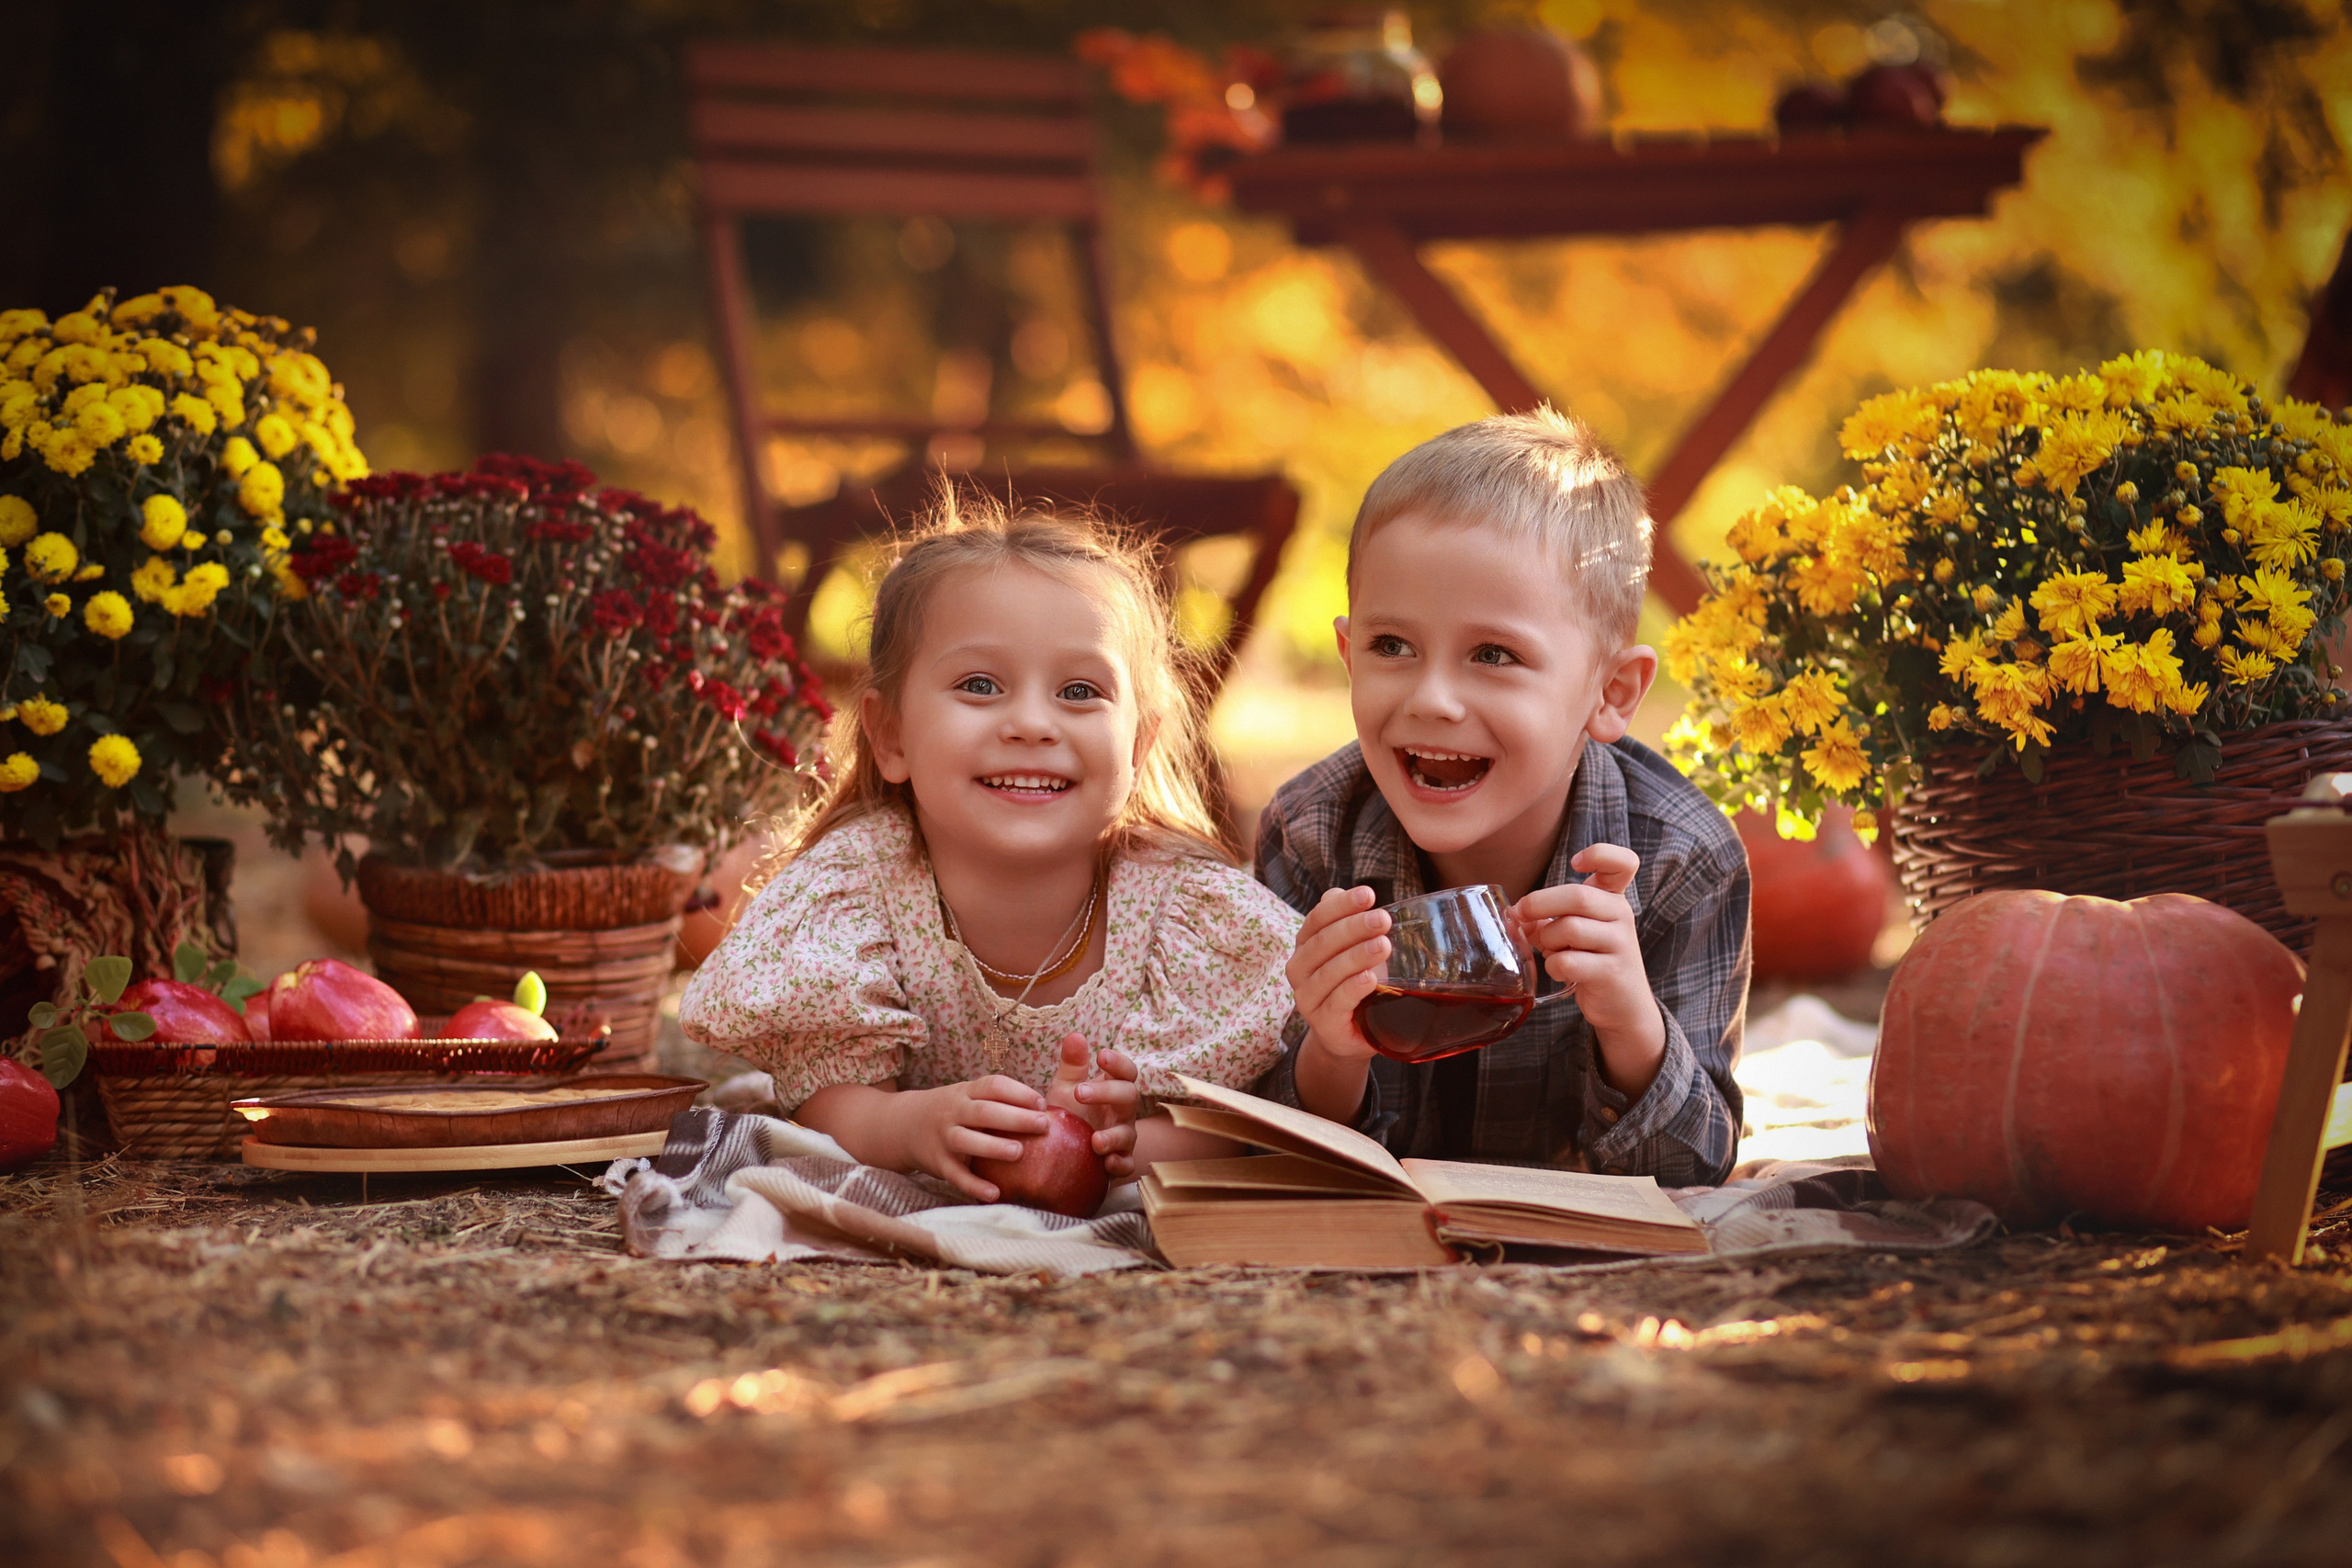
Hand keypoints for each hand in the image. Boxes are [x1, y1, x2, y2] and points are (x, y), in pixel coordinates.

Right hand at [904, 1076, 1049, 1201]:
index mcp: (966, 1092)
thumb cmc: (952, 1112)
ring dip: (993, 1147)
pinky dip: (974, 1185)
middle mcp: (953, 1111)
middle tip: (1043, 1125)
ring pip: (967, 1141)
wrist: (903, 1126)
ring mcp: (943, 1137)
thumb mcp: (968, 1096)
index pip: (993, 1086)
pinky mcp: (937, 1163)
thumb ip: (997, 1101)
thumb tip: (1044, 1111)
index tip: (1042, 1104)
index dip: (1018, 1093)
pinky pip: (956, 1175)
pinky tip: (995, 1193)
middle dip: (1014, 1117)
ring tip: (1019, 1152)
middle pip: (983, 1111)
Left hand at [1044, 1032, 1141, 1177]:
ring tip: (1095, 1140)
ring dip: (1113, 1136)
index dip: (1118, 1063)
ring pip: (1128, 1134)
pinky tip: (1106, 1163)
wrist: (1067, 1151)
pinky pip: (1126, 1164)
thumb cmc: (1072, 1114)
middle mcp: (1122, 1112)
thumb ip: (1072, 1065)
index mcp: (1112, 1089)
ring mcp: (1123, 1138)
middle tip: (1080, 1092)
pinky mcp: (1119, 1162)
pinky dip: (1119, 1164)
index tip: (1101, 1056)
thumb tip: (1075, 1035)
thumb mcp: (1067, 1088)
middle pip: (1129, 1096)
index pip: (1126, 1072)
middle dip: (1107, 1092)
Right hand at [1287, 885, 1388, 1063]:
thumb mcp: (1354, 950)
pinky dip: (1353, 988)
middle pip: (1323, 942)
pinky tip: (1370, 979)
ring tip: (1383, 945)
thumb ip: (1348, 923)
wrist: (1352, 1033)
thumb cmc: (1355, 983)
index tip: (1369, 895)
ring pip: (1329, 972)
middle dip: (1354, 927)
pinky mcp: (1323, 1024)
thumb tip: (1345, 893)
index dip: (1342, 905)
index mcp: (1306, 945)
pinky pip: (1336, 1002)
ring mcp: (1307, 998)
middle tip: (1383, 919)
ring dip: (1357, 956)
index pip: (1318, 918)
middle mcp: (1299, 969)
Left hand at [1513, 843, 1664, 1096]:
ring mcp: (1620, 945)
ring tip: (1549, 950)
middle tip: (1520, 915)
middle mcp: (1622, 916)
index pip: (1622, 863)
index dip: (1600, 854)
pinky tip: (1559, 971)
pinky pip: (1568, 961)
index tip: (1575, 863)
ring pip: (1569, 929)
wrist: (1623, 1004)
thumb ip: (1546, 916)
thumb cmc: (1591, 958)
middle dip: (1538, 904)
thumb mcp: (1573, 931)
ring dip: (1546, 940)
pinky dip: (1553, 966)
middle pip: (1577, 897)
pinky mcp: (1612, 973)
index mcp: (1613, 899)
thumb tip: (1512, 913)